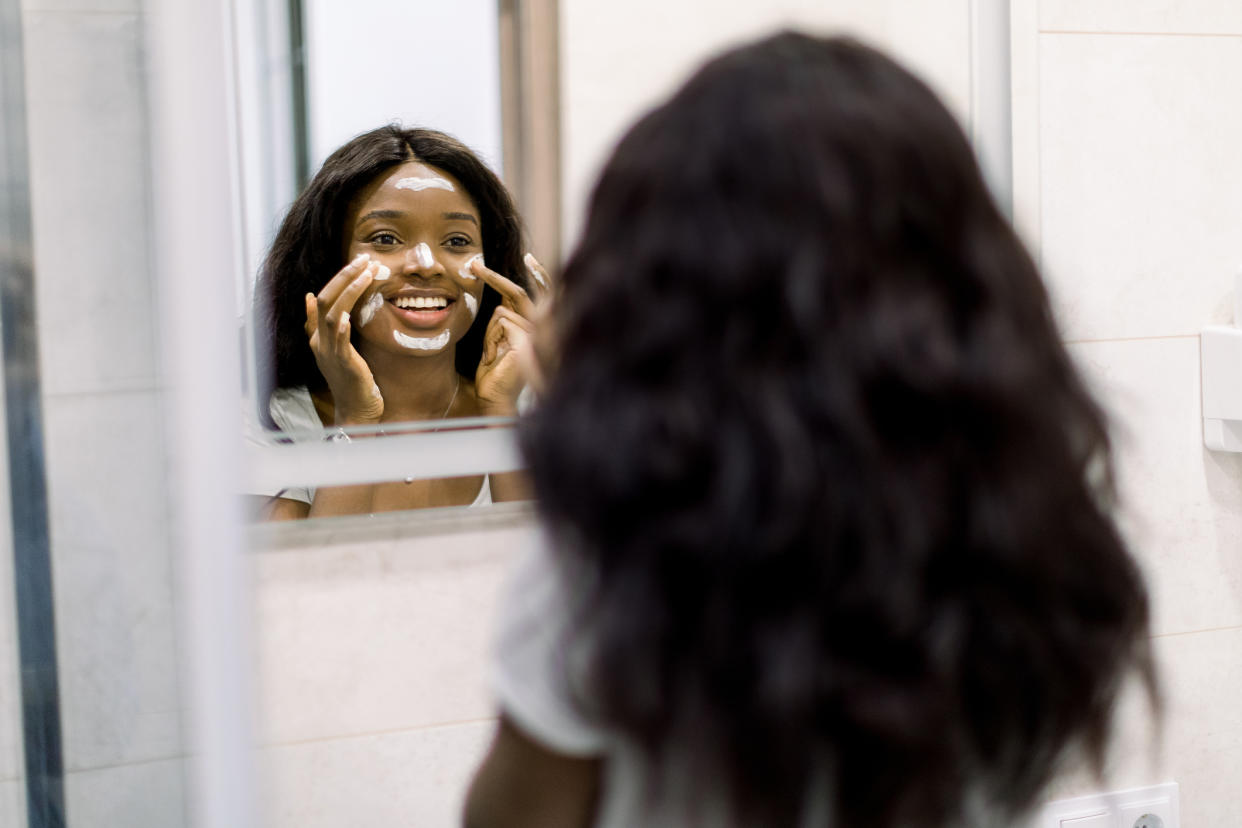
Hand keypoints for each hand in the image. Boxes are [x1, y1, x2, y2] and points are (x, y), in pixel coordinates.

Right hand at [305, 253, 383, 424]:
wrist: (356, 410)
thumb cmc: (352, 380)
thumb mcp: (337, 348)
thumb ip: (323, 326)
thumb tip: (311, 298)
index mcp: (319, 337)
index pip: (325, 298)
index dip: (340, 278)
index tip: (358, 261)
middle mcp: (320, 342)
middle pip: (326, 300)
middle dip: (345, 277)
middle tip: (364, 259)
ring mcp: (330, 353)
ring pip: (332, 315)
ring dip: (350, 292)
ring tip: (366, 274)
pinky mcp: (343, 365)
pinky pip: (339, 344)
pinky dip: (340, 328)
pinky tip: (347, 316)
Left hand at [471, 255, 544, 414]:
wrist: (495, 397)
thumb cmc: (494, 372)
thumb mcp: (498, 338)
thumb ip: (504, 316)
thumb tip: (502, 291)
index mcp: (534, 327)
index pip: (534, 294)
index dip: (535, 274)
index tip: (528, 258)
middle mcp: (539, 329)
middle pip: (519, 292)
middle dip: (494, 277)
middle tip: (474, 265)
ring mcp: (535, 335)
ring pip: (502, 311)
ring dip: (488, 333)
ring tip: (490, 355)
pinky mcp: (527, 339)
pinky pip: (501, 321)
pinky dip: (490, 338)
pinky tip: (492, 357)